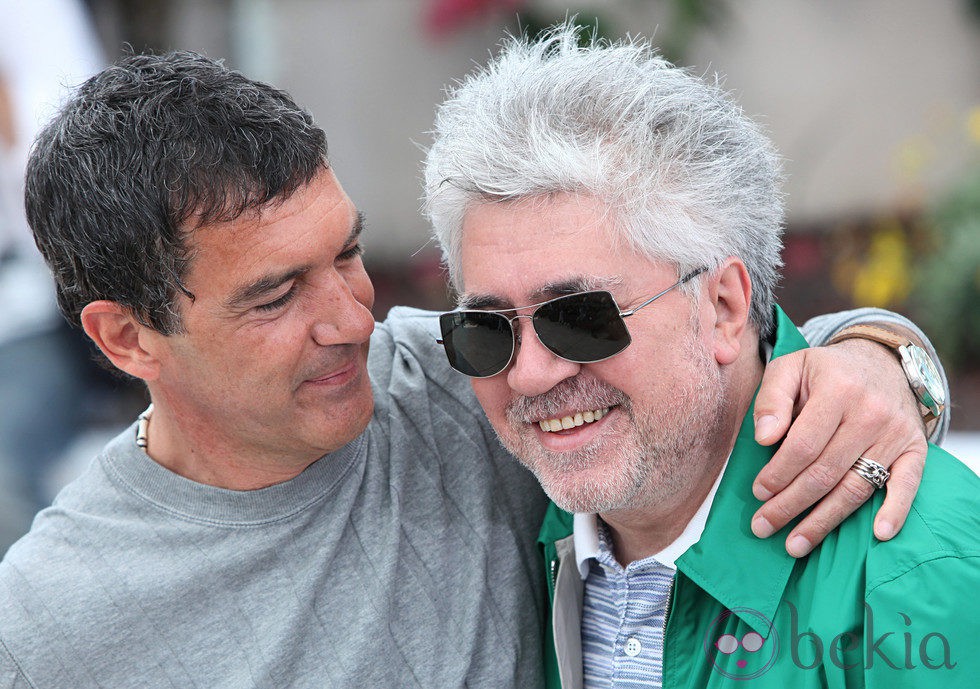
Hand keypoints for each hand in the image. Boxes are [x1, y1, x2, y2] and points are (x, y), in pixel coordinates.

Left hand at [750, 338, 926, 556]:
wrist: (881, 362)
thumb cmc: (824, 372)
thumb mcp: (790, 368)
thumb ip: (771, 399)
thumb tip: (763, 439)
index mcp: (837, 390)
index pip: (802, 445)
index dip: (778, 474)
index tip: (758, 493)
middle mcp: (870, 413)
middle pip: (825, 472)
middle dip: (790, 505)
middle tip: (763, 527)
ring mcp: (895, 433)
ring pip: (856, 486)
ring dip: (824, 521)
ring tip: (795, 545)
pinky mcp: (916, 448)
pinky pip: (907, 485)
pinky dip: (895, 511)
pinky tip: (878, 535)